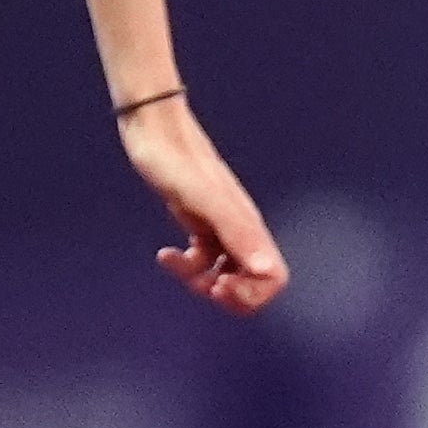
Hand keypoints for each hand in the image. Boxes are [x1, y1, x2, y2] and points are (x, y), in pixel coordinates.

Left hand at [121, 97, 287, 314]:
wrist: (155, 131)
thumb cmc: (177, 162)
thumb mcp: (205, 199)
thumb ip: (238, 233)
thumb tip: (266, 271)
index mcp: (248, 227)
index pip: (273, 277)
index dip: (250, 294)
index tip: (219, 285)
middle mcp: (240, 230)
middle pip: (254, 283)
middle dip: (229, 295)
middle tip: (204, 285)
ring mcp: (220, 227)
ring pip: (224, 275)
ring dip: (200, 282)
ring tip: (175, 263)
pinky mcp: (200, 223)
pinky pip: (202, 262)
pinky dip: (183, 266)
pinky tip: (165, 253)